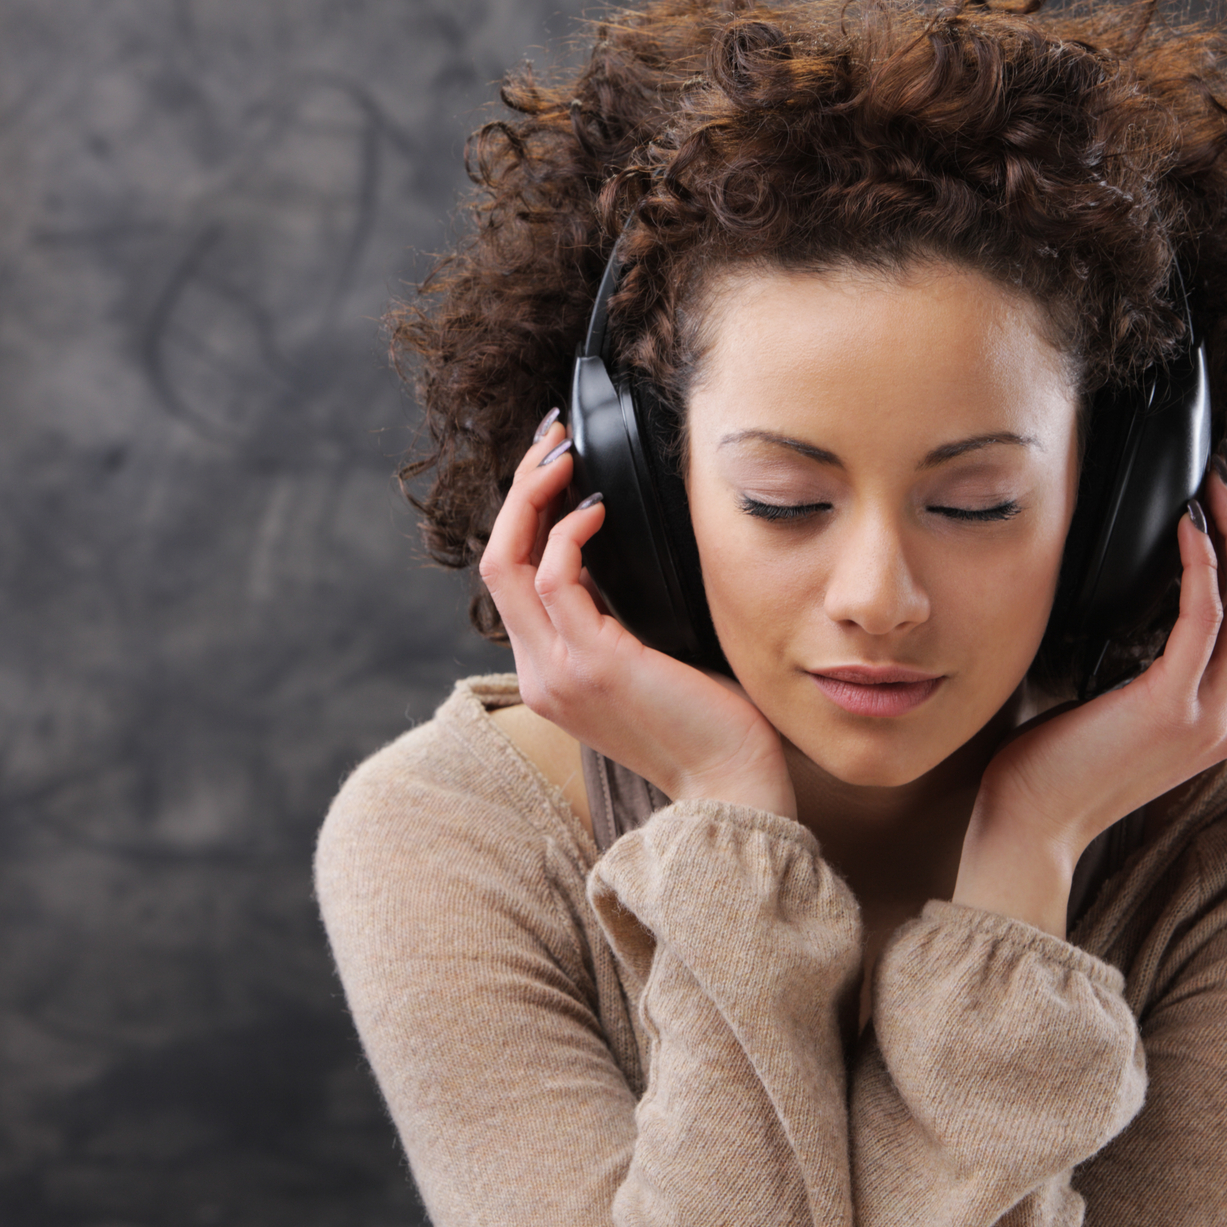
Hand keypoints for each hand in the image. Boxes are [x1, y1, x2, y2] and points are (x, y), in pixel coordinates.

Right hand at [479, 411, 796, 817]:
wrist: (733, 787)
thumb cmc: (711, 723)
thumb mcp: (651, 657)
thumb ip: (621, 613)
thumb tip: (623, 544)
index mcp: (548, 674)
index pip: (510, 578)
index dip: (523, 513)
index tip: (554, 463)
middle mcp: (539, 674)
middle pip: (494, 559)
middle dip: (519, 488)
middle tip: (552, 438)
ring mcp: (557, 671)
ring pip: (508, 560)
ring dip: (534, 494)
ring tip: (567, 453)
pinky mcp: (591, 663)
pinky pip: (556, 576)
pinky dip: (571, 531)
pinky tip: (599, 509)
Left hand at [954, 453, 1226, 936]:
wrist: (1028, 827)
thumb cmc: (1048, 766)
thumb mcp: (1106, 704)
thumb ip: (1132, 662)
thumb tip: (1121, 597)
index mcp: (1217, 717)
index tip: (1218, 505)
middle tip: (1224, 475)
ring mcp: (1208, 715)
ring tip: (1210, 485)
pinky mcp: (1173, 706)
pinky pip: (1204, 616)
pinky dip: (1200, 565)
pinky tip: (1183, 527)